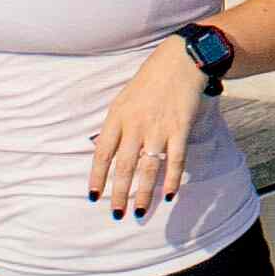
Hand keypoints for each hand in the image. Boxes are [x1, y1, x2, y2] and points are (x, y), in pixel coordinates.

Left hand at [84, 45, 209, 216]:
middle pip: (124, 166)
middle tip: (117, 214)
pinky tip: (170, 194)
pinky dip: (172, 179)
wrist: (180, 61)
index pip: (103, 153)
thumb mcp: (123, 99)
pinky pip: (175, 160)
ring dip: (144, 193)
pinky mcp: (180, 129)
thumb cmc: (149, 81)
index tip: (94, 196)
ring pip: (148, 168)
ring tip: (140, 212)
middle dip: (119, 193)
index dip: (97, 177)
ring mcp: (159, 128)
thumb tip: (104, 150)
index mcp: (117, 117)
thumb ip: (115, 125)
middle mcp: (136, 125)